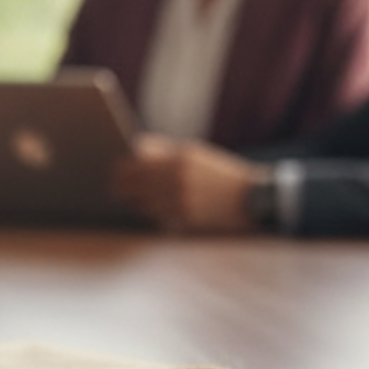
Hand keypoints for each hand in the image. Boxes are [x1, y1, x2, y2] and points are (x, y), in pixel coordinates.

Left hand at [111, 138, 262, 233]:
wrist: (254, 198)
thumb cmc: (221, 175)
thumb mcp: (197, 154)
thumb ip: (166, 152)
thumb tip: (136, 151)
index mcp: (180, 156)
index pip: (137, 160)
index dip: (122, 167)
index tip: (116, 170)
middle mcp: (178, 175)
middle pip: (133, 181)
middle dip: (120, 185)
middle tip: (114, 188)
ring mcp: (181, 197)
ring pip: (140, 200)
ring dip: (132, 201)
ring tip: (127, 200)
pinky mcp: (185, 217)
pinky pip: (155, 215)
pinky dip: (147, 212)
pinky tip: (144, 210)